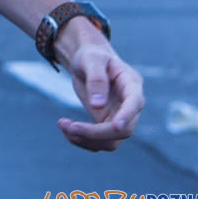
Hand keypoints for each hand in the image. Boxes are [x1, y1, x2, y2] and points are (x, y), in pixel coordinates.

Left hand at [57, 28, 144, 151]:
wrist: (87, 62)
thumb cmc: (91, 56)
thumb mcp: (91, 60)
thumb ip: (96, 80)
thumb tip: (98, 106)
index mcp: (131, 84)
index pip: (135, 104)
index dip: (127, 116)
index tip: (115, 126)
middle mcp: (129, 105)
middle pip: (123, 130)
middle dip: (96, 133)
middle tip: (68, 126)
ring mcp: (119, 117)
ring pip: (111, 142)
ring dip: (86, 140)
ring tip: (63, 125)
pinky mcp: (106, 124)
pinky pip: (98, 142)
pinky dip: (81, 140)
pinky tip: (65, 128)